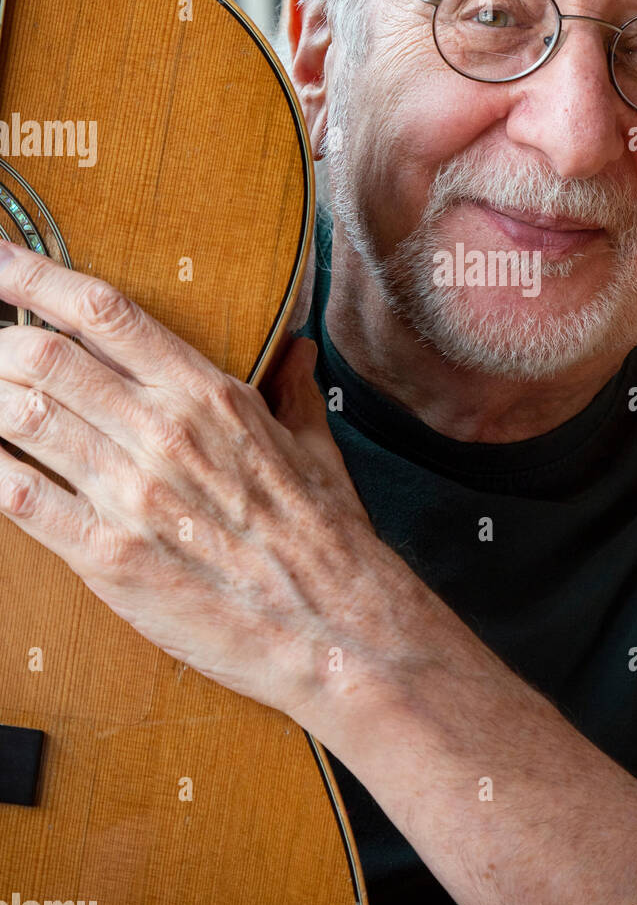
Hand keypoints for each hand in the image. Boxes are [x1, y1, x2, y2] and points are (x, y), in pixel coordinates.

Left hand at [0, 240, 375, 724]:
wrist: (337, 628)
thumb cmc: (328, 539)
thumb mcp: (315, 446)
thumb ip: (293, 388)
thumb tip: (298, 348)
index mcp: (209, 395)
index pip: (105, 313)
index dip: (36, 276)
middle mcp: (163, 432)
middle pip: (44, 355)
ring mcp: (131, 493)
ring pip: (21, 417)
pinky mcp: (108, 556)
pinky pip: (20, 499)